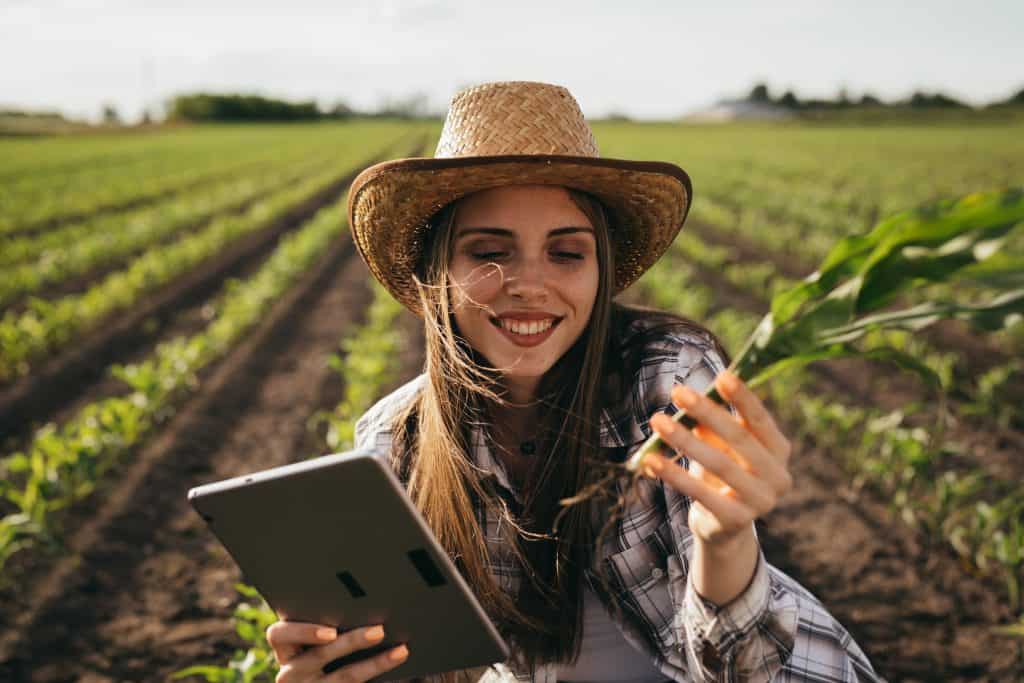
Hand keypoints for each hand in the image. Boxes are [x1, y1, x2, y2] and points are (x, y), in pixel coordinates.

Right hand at [265, 621, 408, 681]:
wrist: (323, 676)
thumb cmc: (323, 643)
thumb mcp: (314, 635)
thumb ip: (327, 618)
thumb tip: (366, 592)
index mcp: (286, 647)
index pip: (278, 635)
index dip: (303, 632)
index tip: (331, 632)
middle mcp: (291, 671)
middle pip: (317, 656)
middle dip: (350, 643)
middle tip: (378, 631)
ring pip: (343, 676)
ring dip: (375, 662)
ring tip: (400, 649)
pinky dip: (379, 668)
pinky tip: (398, 656)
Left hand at [646, 370, 792, 547]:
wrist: (723, 526)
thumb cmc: (722, 472)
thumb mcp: (720, 445)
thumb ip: (711, 425)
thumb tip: (688, 398)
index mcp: (779, 449)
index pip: (761, 419)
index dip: (743, 397)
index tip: (722, 375)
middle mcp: (777, 476)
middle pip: (739, 438)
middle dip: (707, 412)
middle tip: (679, 392)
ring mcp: (761, 501)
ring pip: (718, 464)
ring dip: (684, 440)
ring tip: (657, 421)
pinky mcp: (736, 520)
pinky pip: (700, 494)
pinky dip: (673, 475)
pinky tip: (651, 460)